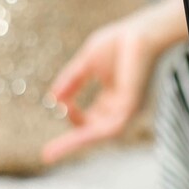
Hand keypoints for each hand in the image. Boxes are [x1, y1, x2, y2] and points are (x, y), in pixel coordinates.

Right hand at [42, 7, 169, 163]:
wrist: (141, 32)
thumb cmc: (119, 43)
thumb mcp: (86, 64)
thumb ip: (71, 81)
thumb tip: (53, 100)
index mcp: (112, 99)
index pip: (91, 120)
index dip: (73, 118)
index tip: (59, 106)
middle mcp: (120, 107)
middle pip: (93, 132)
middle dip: (71, 143)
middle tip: (47, 156)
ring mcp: (128, 108)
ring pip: (100, 134)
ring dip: (76, 143)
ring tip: (52, 153)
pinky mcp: (132, 106)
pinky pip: (111, 127)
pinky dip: (91, 133)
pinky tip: (75, 137)